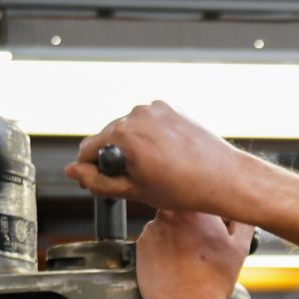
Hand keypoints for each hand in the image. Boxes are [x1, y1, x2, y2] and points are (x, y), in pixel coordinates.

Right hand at [70, 100, 248, 214]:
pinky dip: (151, 136)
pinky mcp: (169, 107)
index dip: (91, 169)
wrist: (225, 177)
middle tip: (137, 179)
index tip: (103, 182)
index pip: (87, 149)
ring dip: (132, 145)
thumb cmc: (185, 188)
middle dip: (114, 157)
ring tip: (156, 167)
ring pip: (128, 128)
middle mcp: (136, 114)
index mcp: (123, 135)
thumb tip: (73, 171)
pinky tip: (167, 154)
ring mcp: (154, 108)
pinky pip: (148, 121)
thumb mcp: (134, 191)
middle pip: (107, 136)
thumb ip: (97, 182)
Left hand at [134, 209, 253, 298]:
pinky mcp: (140, 245)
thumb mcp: (239, 248)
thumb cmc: (213, 282)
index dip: (207, 212)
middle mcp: (170, 214)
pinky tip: (173, 264)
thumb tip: (242, 213)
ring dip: (174, 235)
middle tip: (199, 244)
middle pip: (180, 208)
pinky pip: (152, 240)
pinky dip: (161, 248)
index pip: (199, 198)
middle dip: (190, 223)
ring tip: (186, 258)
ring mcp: (153, 229)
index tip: (210, 226)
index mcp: (196, 209)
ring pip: (165, 224)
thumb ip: (242, 222)